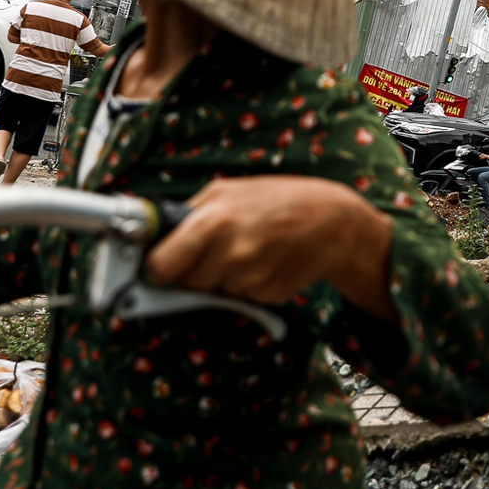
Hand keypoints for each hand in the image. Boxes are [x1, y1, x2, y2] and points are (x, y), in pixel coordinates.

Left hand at [144, 176, 396, 323]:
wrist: (333, 221)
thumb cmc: (277, 199)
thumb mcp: (228, 191)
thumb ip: (191, 214)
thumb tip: (155, 236)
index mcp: (211, 222)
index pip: (161, 266)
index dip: (158, 268)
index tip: (161, 265)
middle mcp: (229, 253)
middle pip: (185, 284)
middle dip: (191, 274)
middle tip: (210, 253)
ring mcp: (249, 279)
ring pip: (212, 292)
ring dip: (221, 279)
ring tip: (245, 251)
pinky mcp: (266, 296)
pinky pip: (240, 298)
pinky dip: (246, 285)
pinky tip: (264, 262)